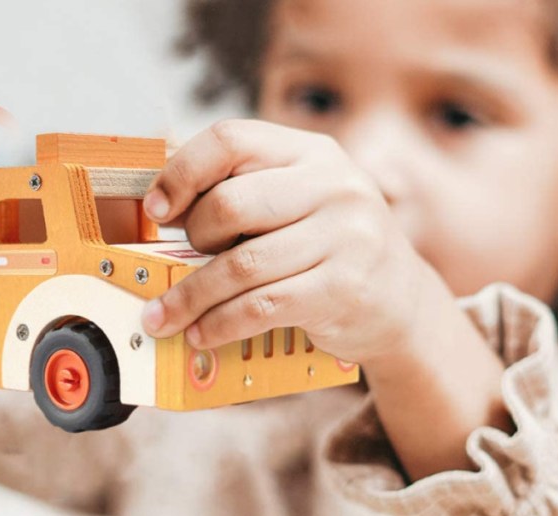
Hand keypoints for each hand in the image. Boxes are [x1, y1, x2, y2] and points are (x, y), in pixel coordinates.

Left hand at [140, 119, 432, 365]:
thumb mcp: (297, 200)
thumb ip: (242, 190)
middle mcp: (333, 186)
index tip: (156, 209)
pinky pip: (261, 306)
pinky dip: (220, 324)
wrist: (402, 301)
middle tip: (175, 263)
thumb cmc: (327, 246)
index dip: (181, 172)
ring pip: (240, 265)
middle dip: (191, 238)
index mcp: (310, 152)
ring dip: (190, 297)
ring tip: (163, 317)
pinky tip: (201, 334)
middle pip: (230, 203)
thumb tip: (158, 203)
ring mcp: (345, 237)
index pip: (230, 139)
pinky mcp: (344, 288)